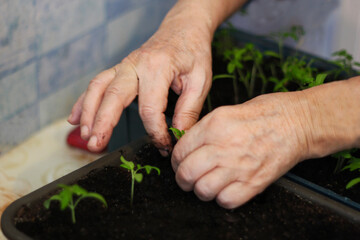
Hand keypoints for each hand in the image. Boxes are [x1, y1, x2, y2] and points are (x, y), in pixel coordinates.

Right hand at [67, 2, 213, 152]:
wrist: (184, 28)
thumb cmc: (193, 52)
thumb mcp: (200, 81)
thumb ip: (189, 110)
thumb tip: (178, 135)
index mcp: (158, 68)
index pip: (150, 108)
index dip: (155, 132)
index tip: (164, 145)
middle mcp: (136, 65)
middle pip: (114, 96)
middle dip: (103, 123)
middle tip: (97, 145)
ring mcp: (124, 65)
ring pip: (98, 88)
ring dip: (89, 113)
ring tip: (85, 136)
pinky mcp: (120, 69)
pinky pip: (97, 84)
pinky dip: (84, 101)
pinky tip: (75, 119)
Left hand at [171, 92, 311, 208]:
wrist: (298, 123)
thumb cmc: (266, 113)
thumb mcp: (227, 111)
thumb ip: (204, 129)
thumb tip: (187, 145)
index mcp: (214, 126)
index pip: (180, 150)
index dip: (175, 160)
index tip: (179, 162)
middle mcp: (223, 147)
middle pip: (187, 173)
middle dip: (182, 178)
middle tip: (187, 177)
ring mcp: (239, 167)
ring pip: (203, 190)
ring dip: (200, 190)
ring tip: (206, 183)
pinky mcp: (254, 183)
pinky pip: (226, 201)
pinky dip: (221, 199)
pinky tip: (225, 189)